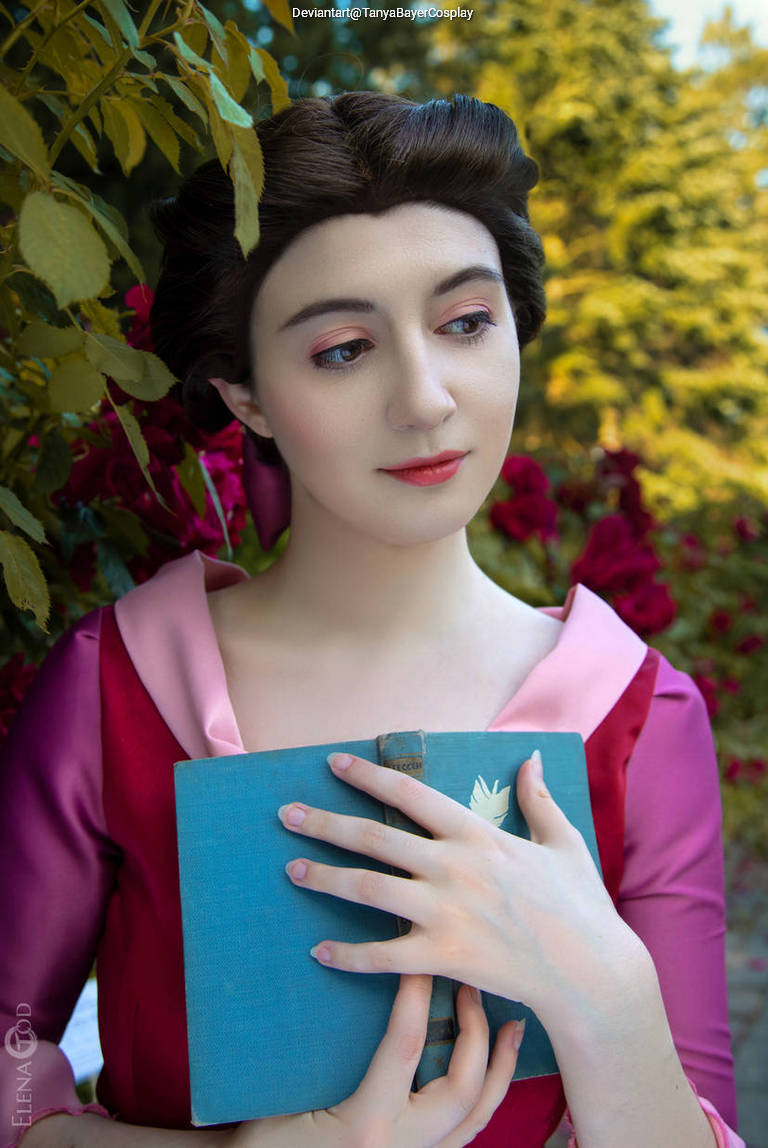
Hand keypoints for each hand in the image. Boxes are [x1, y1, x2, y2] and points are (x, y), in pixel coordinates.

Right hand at [230, 975, 523, 1147]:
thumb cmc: (262, 1146)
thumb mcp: (281, 1099)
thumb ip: (318, 1052)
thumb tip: (338, 978)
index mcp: (365, 1127)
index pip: (404, 1047)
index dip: (415, 994)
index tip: (419, 954)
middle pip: (462, 1087)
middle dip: (475, 1032)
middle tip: (469, 987)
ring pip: (477, 1118)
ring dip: (498, 1067)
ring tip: (512, 1027)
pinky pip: (466, 1136)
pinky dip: (485, 1099)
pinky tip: (493, 1072)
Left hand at [278, 751, 641, 1018]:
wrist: (590, 972)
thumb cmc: (578, 905)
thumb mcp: (562, 841)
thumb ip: (537, 798)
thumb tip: (529, 756)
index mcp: (477, 834)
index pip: (410, 793)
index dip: (367, 776)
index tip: (332, 764)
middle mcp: (454, 866)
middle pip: (375, 838)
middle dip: (325, 823)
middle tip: (286, 815)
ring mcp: (446, 912)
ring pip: (369, 889)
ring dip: (325, 878)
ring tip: (292, 871)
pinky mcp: (444, 957)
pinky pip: (383, 956)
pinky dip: (348, 954)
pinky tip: (320, 950)